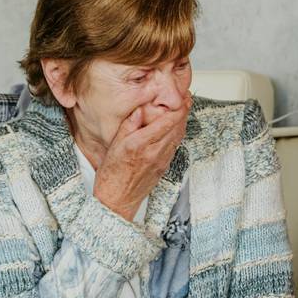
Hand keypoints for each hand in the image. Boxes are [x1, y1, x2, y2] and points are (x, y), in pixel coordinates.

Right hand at [93, 98, 189, 219]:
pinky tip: (176, 128)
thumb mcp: (114, 146)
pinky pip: (175, 146)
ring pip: (178, 137)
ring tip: (184, 108)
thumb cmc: (111, 175)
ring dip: (183, 121)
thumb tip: (139, 109)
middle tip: (186, 97)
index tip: (182, 97)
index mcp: (140, 144)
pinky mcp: (164, 167)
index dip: (178, 107)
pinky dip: (178, 134)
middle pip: (177, 128)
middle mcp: (154, 152)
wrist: (117, 200)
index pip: (167, 122)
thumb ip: (128, 125)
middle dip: (184, 111)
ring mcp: (161, 161)